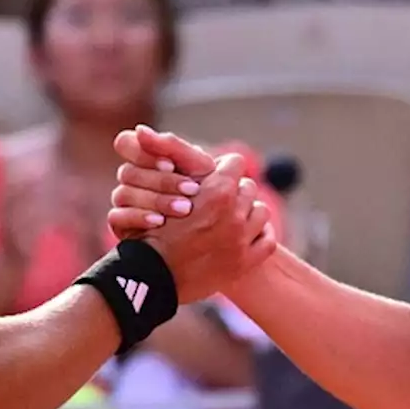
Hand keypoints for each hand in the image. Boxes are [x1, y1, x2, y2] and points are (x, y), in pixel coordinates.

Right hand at [107, 125, 216, 239]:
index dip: (144, 153)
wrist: (211, 241)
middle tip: (193, 190)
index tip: (170, 165)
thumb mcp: (199, 168)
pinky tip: (160, 221)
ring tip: (185, 209)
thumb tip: (140, 130)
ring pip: (122, 193)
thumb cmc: (208, 197)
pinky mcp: (121, 225)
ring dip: (156, 199)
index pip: (125, 143)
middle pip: (128, 171)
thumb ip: (174, 146)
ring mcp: (124, 202)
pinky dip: (140, 217)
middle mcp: (132, 178)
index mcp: (147, 158)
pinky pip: (116, 217)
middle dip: (162, 181)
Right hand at [117, 132, 275, 302]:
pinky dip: (259, 236)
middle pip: (247, 186)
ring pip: (260, 211)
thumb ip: (163, 159)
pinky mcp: (246, 262)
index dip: (222, 168)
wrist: (151, 278)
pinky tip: (246, 236)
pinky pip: (267, 240)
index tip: (213, 175)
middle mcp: (235, 213)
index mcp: (217, 192)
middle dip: (234, 190)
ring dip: (247, 212)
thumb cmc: (151, 231)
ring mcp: (242, 239)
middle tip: (218, 199)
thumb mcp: (155, 189)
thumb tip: (142, 130)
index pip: (235, 162)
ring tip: (230, 218)